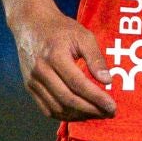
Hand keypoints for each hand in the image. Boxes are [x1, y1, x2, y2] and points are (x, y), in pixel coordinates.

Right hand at [9, 4, 116, 121]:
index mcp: (55, 57)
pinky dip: (64, 115)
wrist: (31, 24)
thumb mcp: (83, 36)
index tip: (112, 107)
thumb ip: (95, 58)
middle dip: (91, 110)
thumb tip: (107, 81)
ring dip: (79, 116)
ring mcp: (32, 81)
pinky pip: (47, 109)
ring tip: (97, 113)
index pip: (78, 84)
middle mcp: (41, 72)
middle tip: (109, 113)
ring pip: (57, 108)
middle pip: (68, 99)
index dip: (96, 98)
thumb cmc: (60, 29)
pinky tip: (79, 113)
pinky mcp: (29, 87)